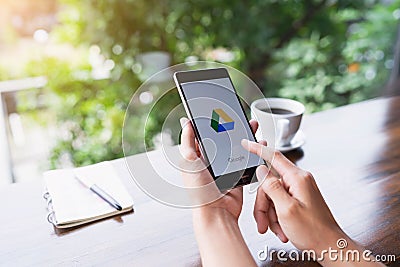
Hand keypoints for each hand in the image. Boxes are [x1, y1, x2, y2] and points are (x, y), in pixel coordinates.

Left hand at [180, 117, 259, 266]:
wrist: (217, 211)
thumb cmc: (200, 190)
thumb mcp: (188, 161)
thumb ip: (187, 141)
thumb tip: (186, 124)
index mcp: (197, 157)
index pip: (202, 135)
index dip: (209, 123)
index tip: (216, 111)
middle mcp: (211, 162)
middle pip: (222, 139)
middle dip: (231, 127)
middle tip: (238, 116)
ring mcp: (225, 168)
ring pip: (236, 147)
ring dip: (244, 136)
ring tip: (251, 125)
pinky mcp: (237, 175)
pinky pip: (246, 160)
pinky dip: (253, 152)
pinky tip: (258, 143)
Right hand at [241, 139, 342, 251]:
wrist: (330, 247)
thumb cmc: (314, 231)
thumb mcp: (286, 209)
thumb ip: (272, 187)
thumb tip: (261, 170)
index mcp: (297, 178)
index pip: (274, 156)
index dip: (258, 149)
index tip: (247, 143)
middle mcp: (299, 181)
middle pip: (269, 184)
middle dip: (264, 205)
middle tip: (263, 222)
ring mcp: (299, 190)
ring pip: (272, 196)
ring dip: (271, 214)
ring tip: (277, 229)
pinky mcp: (299, 199)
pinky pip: (280, 202)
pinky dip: (277, 216)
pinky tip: (282, 228)